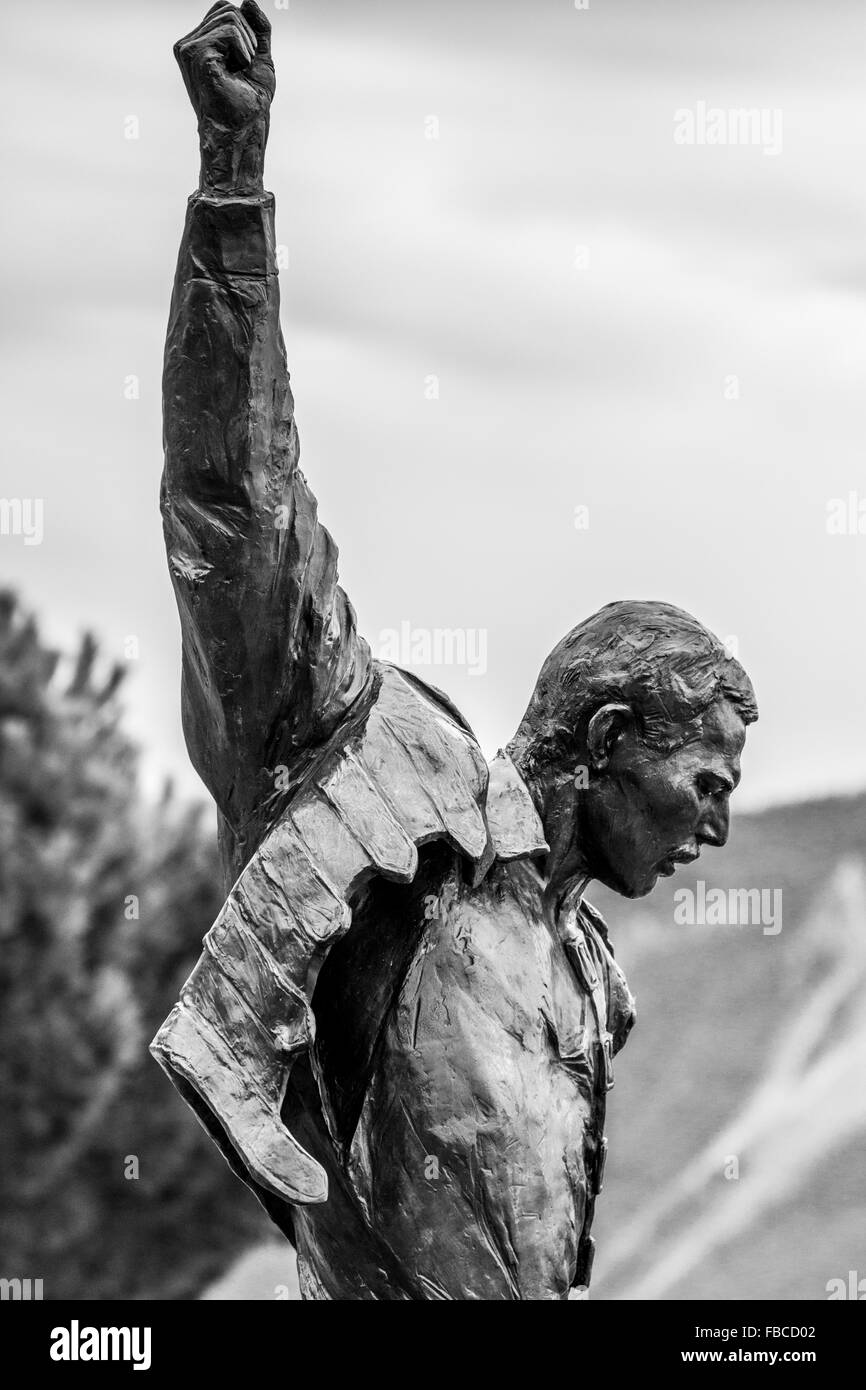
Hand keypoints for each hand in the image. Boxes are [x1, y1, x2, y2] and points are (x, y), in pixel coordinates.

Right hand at [174, 1, 274, 196]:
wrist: (244, 129)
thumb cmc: (250, 101)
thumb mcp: (260, 56)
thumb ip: (257, 27)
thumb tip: (248, 0)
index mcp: (199, 43)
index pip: (224, 9)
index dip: (246, 29)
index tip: (246, 61)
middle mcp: (188, 43)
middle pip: (227, 9)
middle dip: (249, 36)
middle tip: (245, 67)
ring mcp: (188, 48)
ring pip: (230, 17)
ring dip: (247, 46)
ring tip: (240, 71)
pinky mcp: (194, 53)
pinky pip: (229, 30)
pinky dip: (243, 50)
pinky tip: (237, 71)